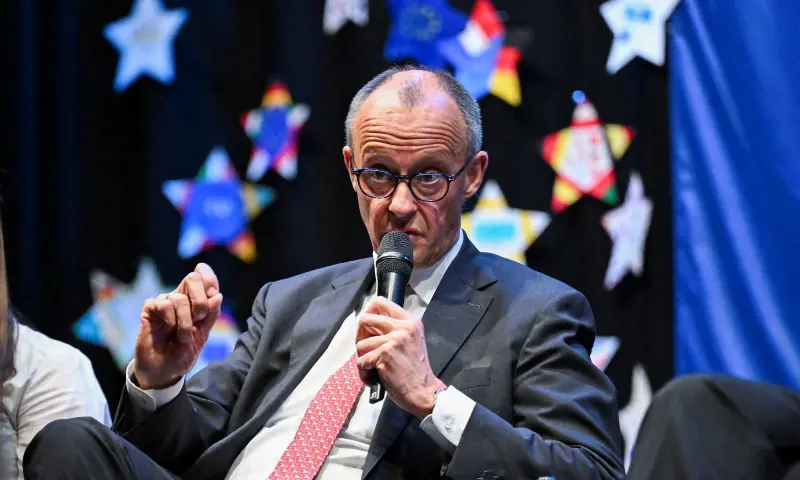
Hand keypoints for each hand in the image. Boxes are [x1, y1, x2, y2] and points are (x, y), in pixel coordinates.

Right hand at [133, 263, 222, 389]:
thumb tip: (217, 295)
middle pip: (192, 278)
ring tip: (183, 337)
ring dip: (185, 321)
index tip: (213, 293)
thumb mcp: (202, 335)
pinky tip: (167, 330)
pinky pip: (164, 304)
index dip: (210, 279)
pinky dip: (170, 319)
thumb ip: (211, 315)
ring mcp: (164, 302)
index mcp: (195, 301)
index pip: (203, 276)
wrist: (164, 370)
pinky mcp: (150, 309)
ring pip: (179, 297)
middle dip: (200, 301)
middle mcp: (179, 297)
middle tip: (199, 319)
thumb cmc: (183, 352)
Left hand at [356, 296, 445, 418]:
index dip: (368, 313)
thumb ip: (394, 329)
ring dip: (363, 359)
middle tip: (365, 351)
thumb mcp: (410, 340)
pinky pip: (361, 361)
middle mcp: (402, 326)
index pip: (380, 302)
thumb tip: (368, 324)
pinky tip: (374, 379)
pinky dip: (364, 373)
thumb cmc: (416, 370)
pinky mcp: (385, 354)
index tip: (367, 328)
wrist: (424, 391)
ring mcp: (393, 340)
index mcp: (410, 320)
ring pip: (361, 344)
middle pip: (365, 319)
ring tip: (373, 369)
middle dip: (359, 336)